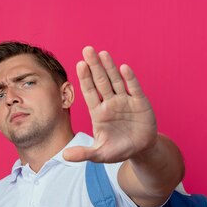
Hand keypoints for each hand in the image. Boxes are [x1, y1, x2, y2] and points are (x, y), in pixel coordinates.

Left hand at [63, 46, 157, 162]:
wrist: (141, 149)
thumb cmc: (118, 150)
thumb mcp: (100, 154)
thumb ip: (84, 153)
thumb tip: (64, 156)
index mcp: (98, 113)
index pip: (89, 92)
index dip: (85, 79)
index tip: (80, 65)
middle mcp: (110, 103)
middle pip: (101, 82)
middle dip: (94, 66)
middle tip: (87, 50)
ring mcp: (125, 101)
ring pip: (116, 81)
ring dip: (110, 67)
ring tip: (102, 53)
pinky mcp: (140, 103)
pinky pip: (134, 88)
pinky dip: (130, 79)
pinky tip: (123, 68)